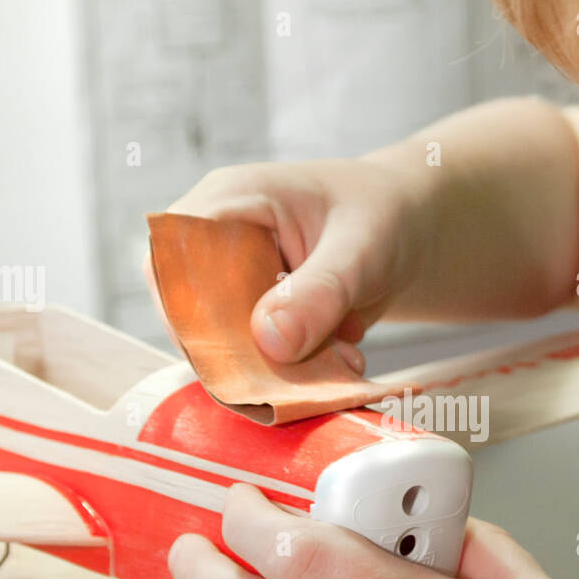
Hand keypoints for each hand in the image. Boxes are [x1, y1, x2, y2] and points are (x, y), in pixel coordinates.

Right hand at [143, 158, 432, 373]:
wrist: (408, 232)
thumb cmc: (381, 215)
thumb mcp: (361, 247)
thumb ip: (320, 291)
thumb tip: (269, 341)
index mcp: (225, 204)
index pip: (169, 262)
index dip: (189, 314)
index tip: (241, 355)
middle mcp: (216, 249)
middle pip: (193, 317)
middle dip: (250, 355)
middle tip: (312, 369)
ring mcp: (234, 290)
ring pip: (228, 350)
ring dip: (281, 371)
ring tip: (343, 361)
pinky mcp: (256, 324)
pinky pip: (259, 363)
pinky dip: (298, 374)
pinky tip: (343, 360)